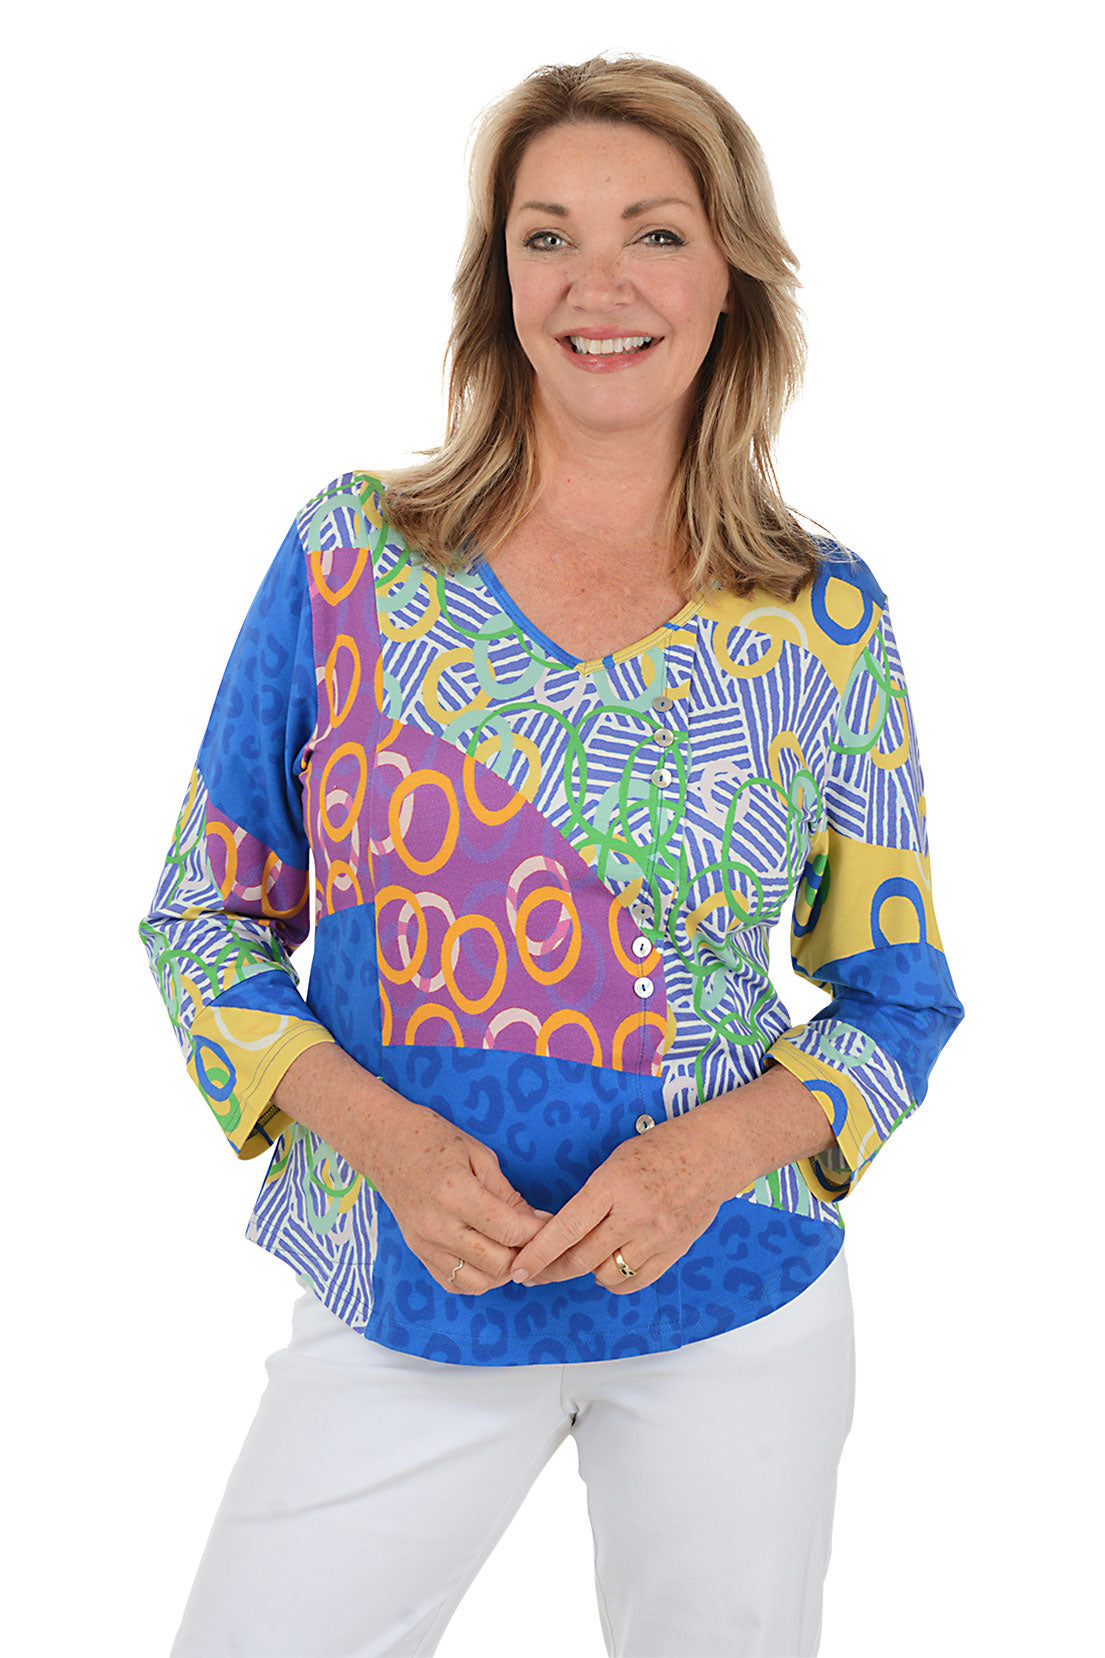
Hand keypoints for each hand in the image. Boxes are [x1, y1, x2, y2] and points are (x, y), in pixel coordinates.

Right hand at [367, 1097, 555, 1295]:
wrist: (383, 1141)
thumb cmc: (431, 1138)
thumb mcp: (478, 1155)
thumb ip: (507, 1194)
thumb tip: (535, 1222)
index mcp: (455, 1193)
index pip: (508, 1230)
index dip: (538, 1232)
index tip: (551, 1224)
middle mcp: (437, 1225)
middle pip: (497, 1263)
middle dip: (525, 1254)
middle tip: (537, 1239)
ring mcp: (424, 1243)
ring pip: (477, 1282)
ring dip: (502, 1272)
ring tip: (513, 1250)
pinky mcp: (417, 1252)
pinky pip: (453, 1284)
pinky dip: (476, 1279)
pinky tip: (488, 1259)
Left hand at [507, 1113, 731, 1293]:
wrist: (714, 1152)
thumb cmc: (660, 1149)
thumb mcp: (616, 1162)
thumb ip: (591, 1199)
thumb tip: (563, 1232)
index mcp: (613, 1185)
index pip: (567, 1228)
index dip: (538, 1253)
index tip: (519, 1269)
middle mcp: (635, 1215)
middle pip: (582, 1259)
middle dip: (551, 1271)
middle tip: (535, 1273)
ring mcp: (657, 1237)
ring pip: (607, 1275)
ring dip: (588, 1271)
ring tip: (584, 1257)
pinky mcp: (674, 1252)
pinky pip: (635, 1281)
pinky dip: (617, 1279)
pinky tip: (611, 1266)